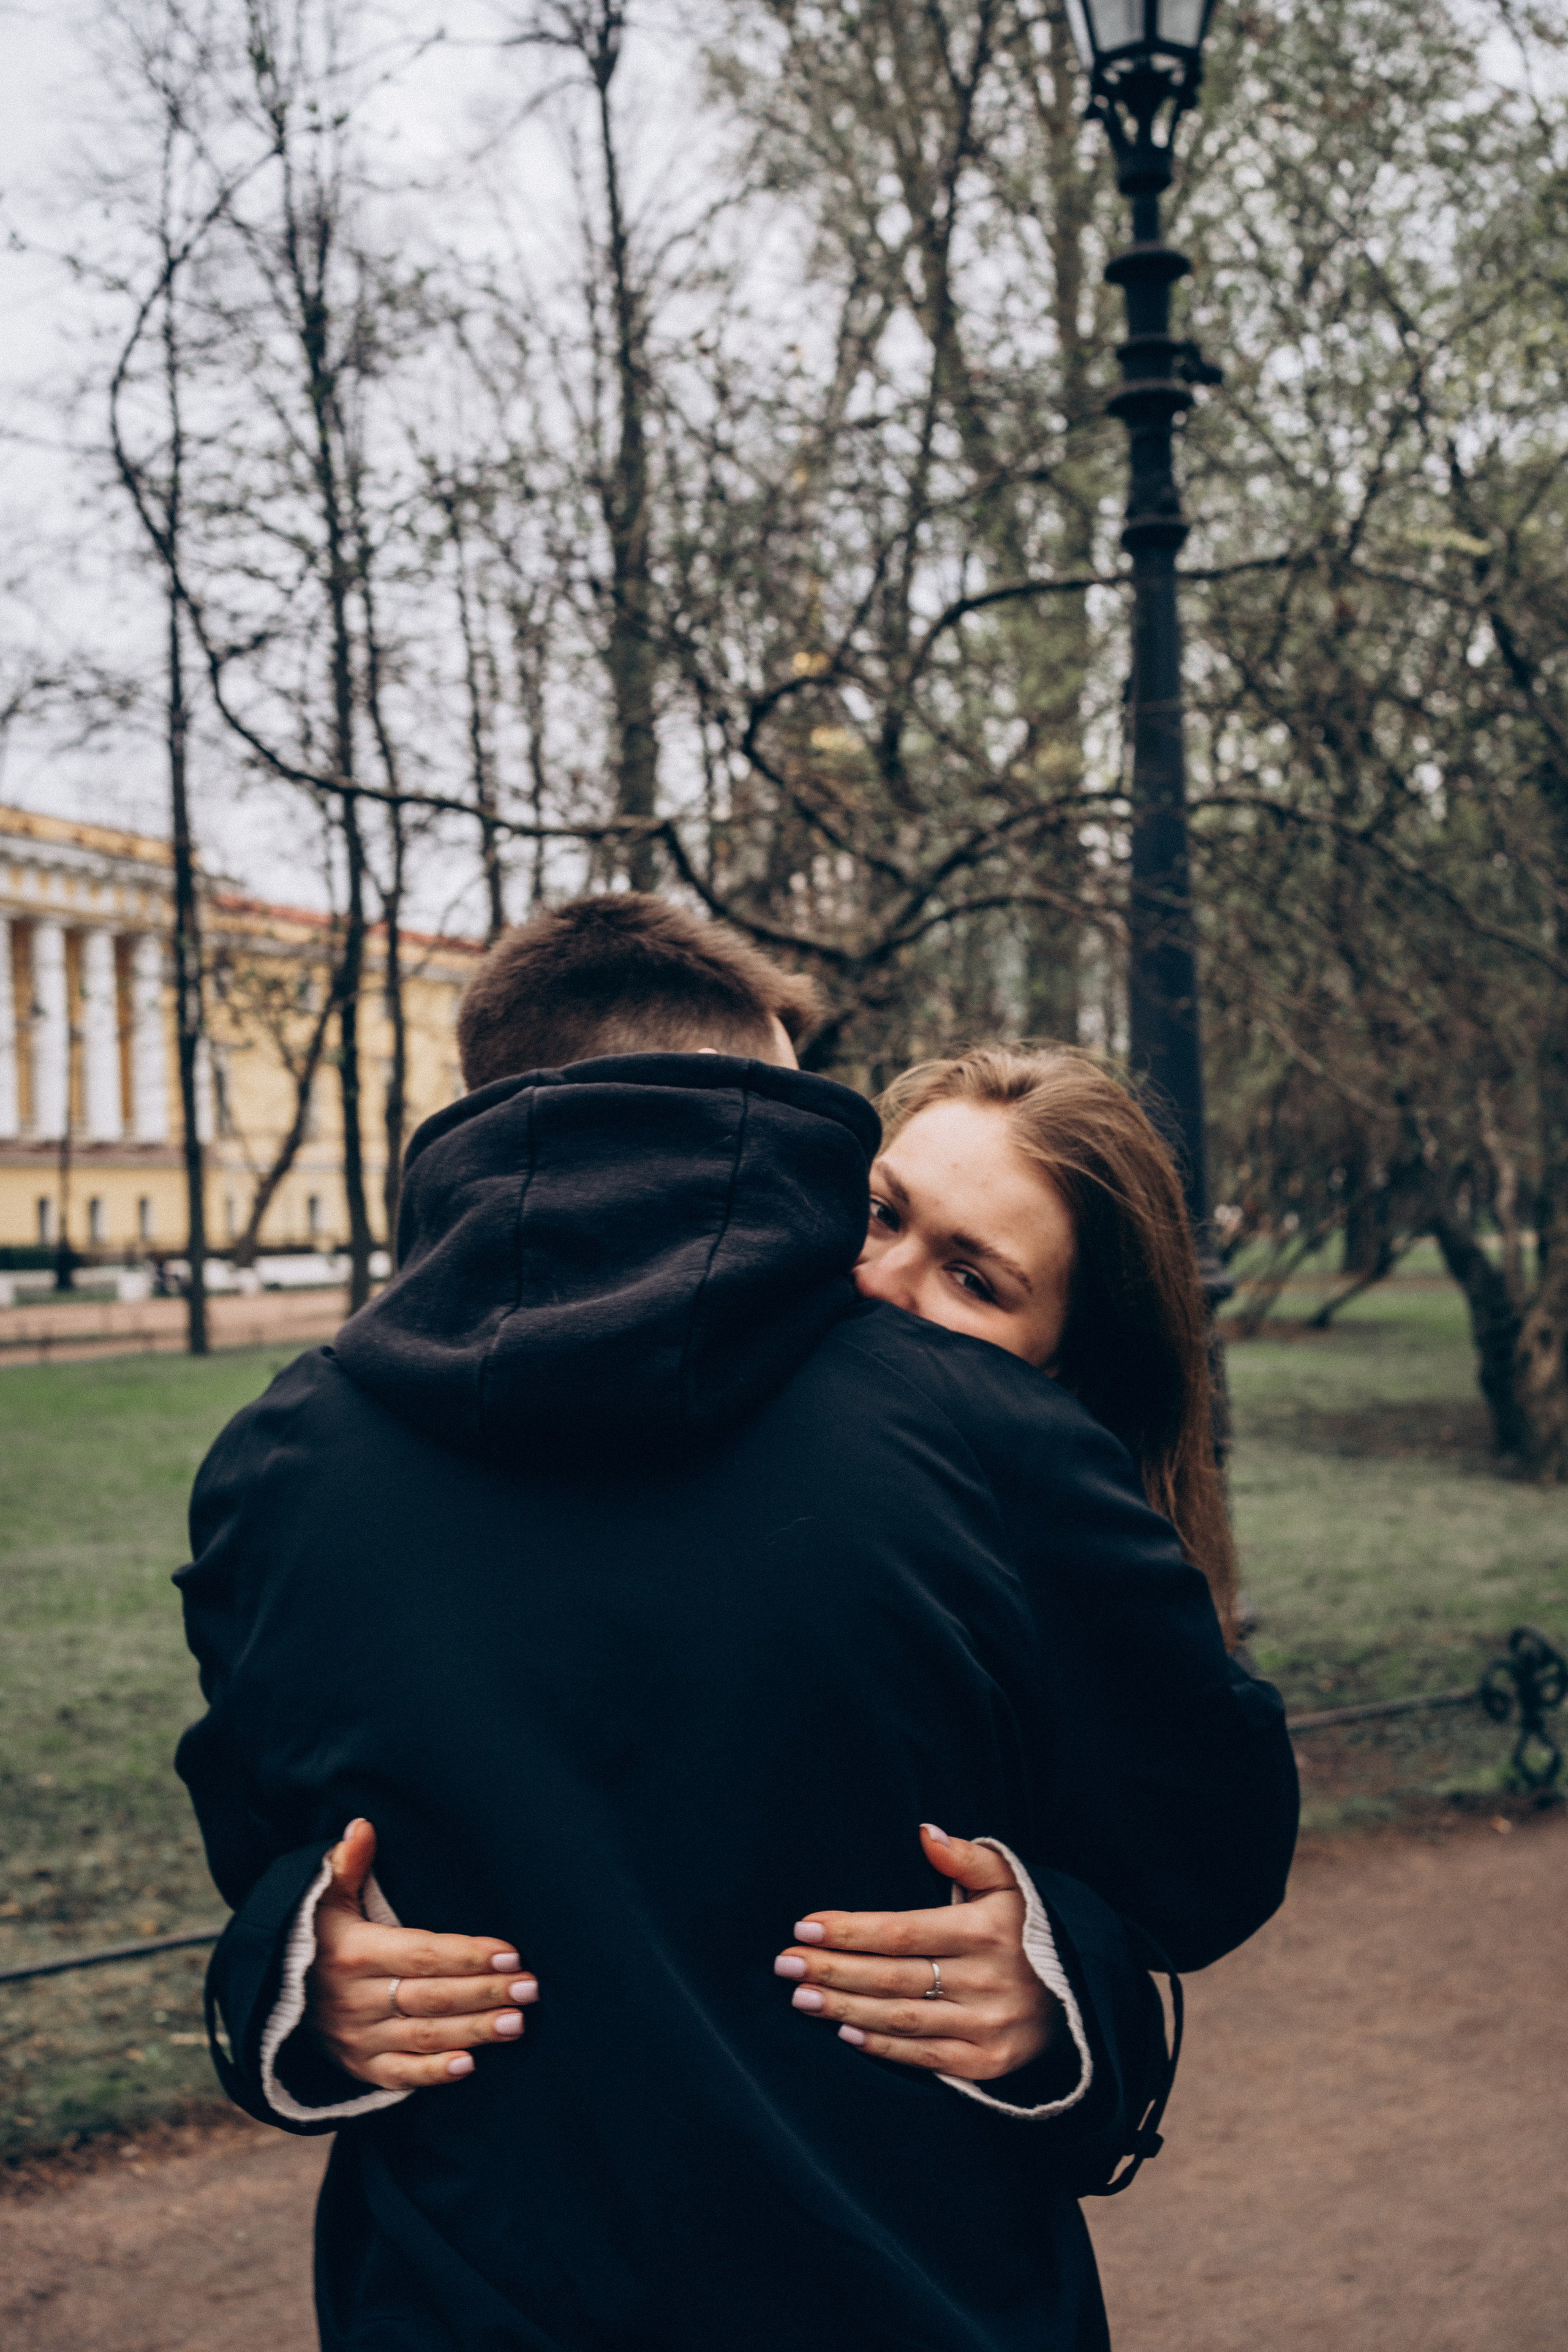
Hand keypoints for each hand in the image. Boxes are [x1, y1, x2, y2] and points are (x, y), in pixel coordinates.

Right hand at [305, 1819, 537, 2090]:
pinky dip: (434, 2074)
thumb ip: (346, 1864)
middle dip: (485, 1992)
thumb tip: (362, 1825)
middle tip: (530, 1988)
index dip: (467, 1954)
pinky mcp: (360, 2067)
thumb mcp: (324, 1898)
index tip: (511, 1953)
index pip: (421, 1954)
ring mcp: (357, 2038)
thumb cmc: (315, 1937)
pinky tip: (471, 2066)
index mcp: (354, 1954)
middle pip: (433, 1997)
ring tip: (518, 2023)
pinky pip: (400, 2075)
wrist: (272, 1994)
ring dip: (474, 2031)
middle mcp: (356, 2000)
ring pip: (425, 2037)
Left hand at [775, 1824, 1063, 2083]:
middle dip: (832, 1968)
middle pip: (891, 1976)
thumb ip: (967, 1856)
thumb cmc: (1029, 1927)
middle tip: (785, 1964)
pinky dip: (882, 2045)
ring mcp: (987, 2026)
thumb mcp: (1010, 1882)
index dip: (850, 1929)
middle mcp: (986, 1980)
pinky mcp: (988, 2062)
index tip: (803, 1925)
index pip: (901, 1931)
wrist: (1083, 1992)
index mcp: (985, 1931)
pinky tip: (845, 2032)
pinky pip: (925, 2055)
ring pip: (901, 2016)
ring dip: (844, 2007)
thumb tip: (925, 1831)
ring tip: (801, 1997)